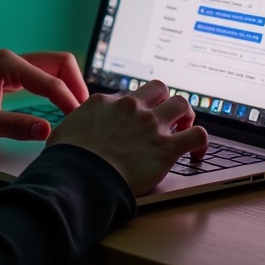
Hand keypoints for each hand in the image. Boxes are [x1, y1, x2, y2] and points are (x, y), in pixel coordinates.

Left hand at [0, 49, 88, 141]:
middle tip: (86, 115)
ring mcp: (7, 67)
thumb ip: (15, 126)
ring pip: (50, 69)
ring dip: (66, 86)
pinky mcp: (3, 77)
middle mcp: (10, 60)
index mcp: (6, 64)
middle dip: (76, 86)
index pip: (52, 81)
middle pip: (59, 64)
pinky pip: (38, 78)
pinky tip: (58, 108)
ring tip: (77, 114)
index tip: (81, 124)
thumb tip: (48, 131)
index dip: (70, 103)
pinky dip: (54, 89)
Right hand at [46, 79, 207, 195]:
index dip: (135, 107)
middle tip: (164, 118)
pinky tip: (197, 152)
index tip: (135, 120)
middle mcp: (132, 107)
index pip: (129, 95)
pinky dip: (201, 142)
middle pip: (160, 88)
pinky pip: (197, 135)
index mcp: (107, 101)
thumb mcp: (64, 131)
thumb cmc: (68, 158)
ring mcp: (151, 125)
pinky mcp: (167, 147)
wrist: (81, 176)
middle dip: (164, 100)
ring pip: (182, 103)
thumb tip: (72, 131)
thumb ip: (75, 125)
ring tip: (183, 128)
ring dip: (185, 115)